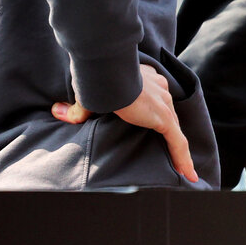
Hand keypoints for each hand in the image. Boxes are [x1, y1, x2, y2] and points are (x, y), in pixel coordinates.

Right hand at [52, 64, 198, 182]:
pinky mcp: (163, 118)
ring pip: (175, 132)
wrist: (108, 70)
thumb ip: (77, 109)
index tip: (157, 120)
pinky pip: (178, 142)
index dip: (157, 113)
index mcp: (146, 81)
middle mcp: (160, 91)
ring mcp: (164, 105)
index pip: (155, 100)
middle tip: (175, 152)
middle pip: (169, 116)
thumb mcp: (87, 96)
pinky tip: (189, 175)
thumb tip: (56, 111)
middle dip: (171, 133)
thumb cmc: (97, 77)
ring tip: (185, 170)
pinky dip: (183, 158)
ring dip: (180, 152)